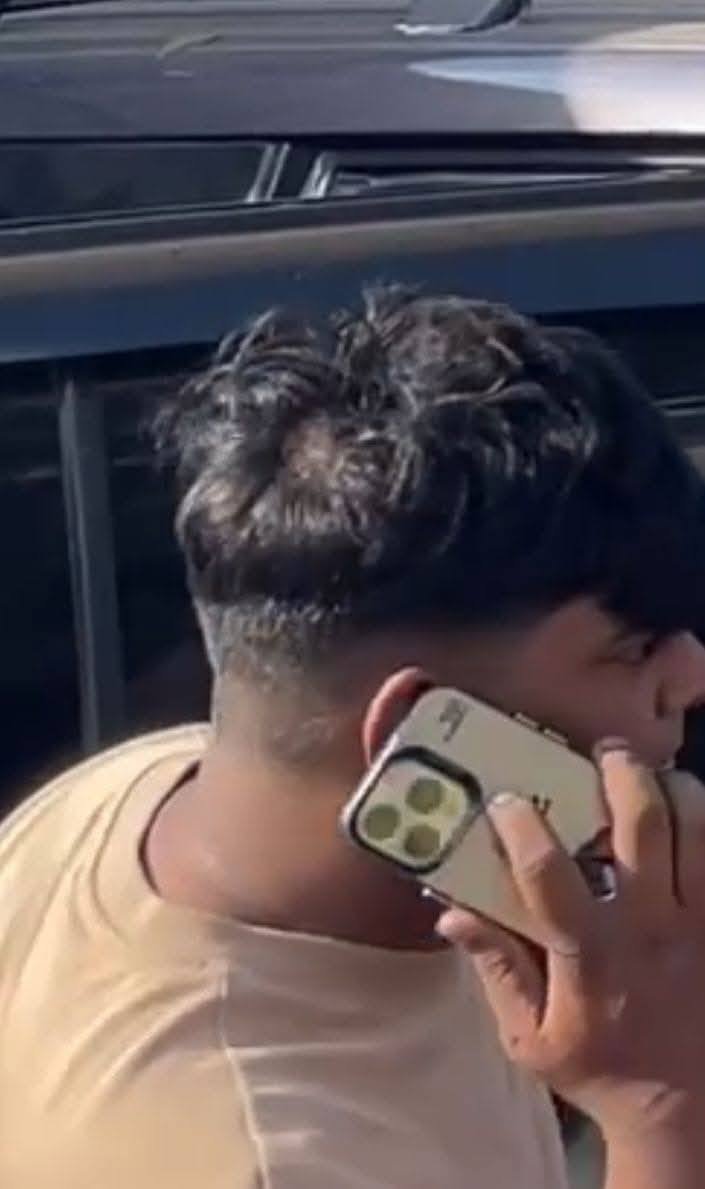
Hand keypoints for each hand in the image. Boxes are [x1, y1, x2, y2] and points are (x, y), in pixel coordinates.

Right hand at [436, 746, 704, 1143]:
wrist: (681, 1110)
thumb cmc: (596, 1069)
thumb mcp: (529, 1036)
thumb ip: (496, 968)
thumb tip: (450, 912)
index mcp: (591, 953)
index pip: (549, 874)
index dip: (522, 828)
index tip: (503, 801)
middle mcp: (648, 926)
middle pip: (645, 826)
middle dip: (621, 775)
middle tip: (603, 752)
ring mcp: (694, 923)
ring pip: (697, 830)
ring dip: (674, 789)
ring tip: (651, 774)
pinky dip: (702, 826)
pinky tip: (684, 815)